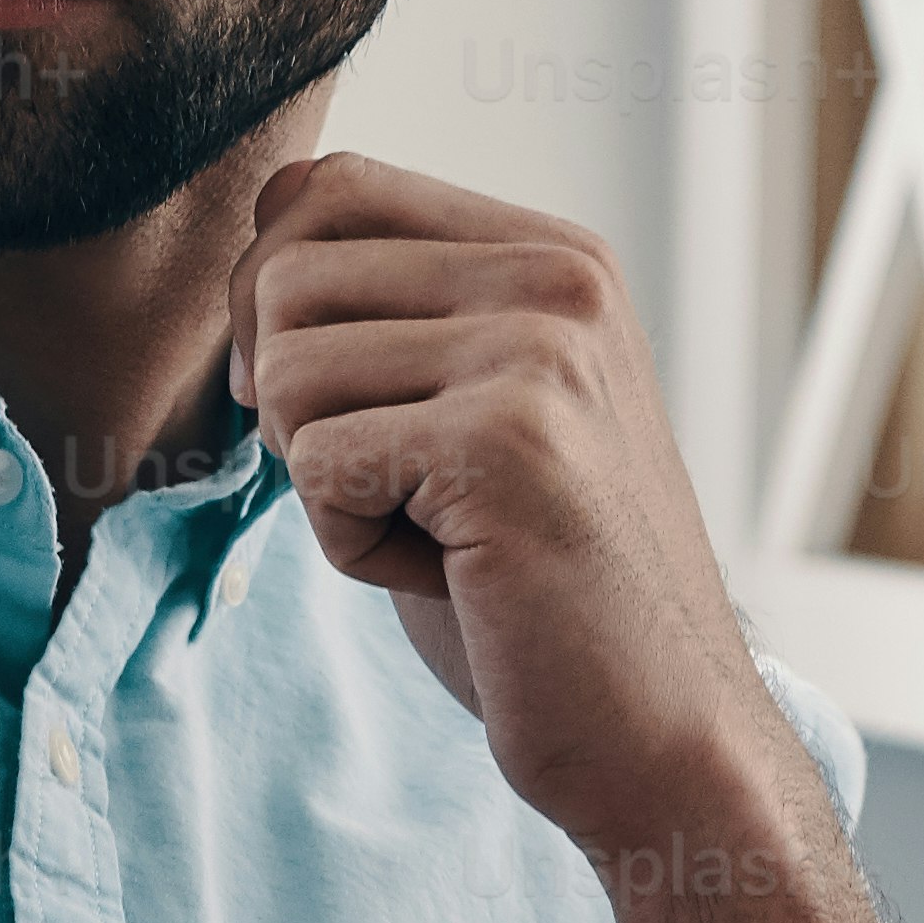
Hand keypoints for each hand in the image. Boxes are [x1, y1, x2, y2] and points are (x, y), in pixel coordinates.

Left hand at [235, 153, 905, 922]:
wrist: (664, 733)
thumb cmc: (541, 590)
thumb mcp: (472, 411)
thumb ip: (390, 313)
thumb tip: (260, 232)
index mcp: (552, 253)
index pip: (328, 190)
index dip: (276, 303)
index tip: (338, 408)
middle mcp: (556, 277)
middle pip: (283, 275)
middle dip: (294, 407)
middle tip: (402, 489)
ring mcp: (537, 352)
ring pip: (285, 373)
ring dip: (325, 486)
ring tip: (442, 536)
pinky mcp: (503, 441)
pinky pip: (316, 467)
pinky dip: (352, 549)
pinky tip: (455, 576)